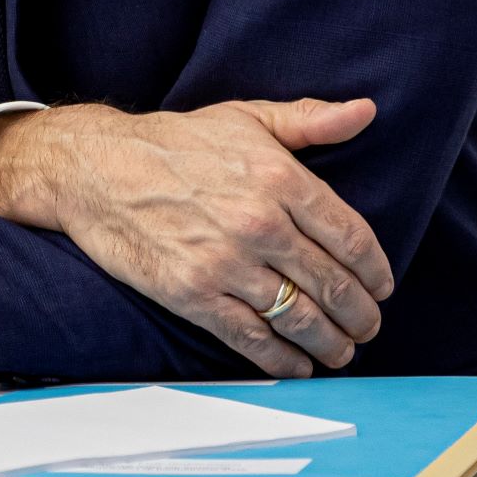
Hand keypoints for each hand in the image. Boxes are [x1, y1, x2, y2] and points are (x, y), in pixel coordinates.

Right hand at [0, 98, 391, 376]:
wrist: (95, 168)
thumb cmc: (173, 142)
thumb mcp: (244, 117)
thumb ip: (309, 119)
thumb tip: (365, 112)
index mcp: (279, 177)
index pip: (351, 237)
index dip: (375, 271)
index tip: (381, 286)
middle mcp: (259, 222)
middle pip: (332, 284)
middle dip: (359, 315)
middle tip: (367, 327)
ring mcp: (226, 263)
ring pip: (299, 318)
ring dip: (330, 343)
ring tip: (340, 351)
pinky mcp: (193, 294)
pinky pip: (252, 338)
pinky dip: (282, 359)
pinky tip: (297, 364)